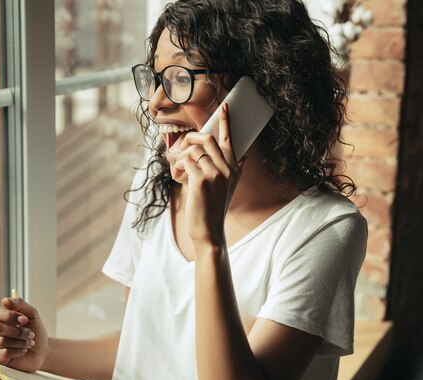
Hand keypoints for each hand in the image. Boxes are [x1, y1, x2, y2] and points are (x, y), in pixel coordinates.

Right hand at [0, 296, 48, 371]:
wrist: (42, 350)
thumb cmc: (35, 330)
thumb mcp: (32, 314)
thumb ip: (20, 305)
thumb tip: (5, 300)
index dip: (9, 316)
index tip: (25, 319)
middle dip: (18, 331)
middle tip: (30, 333)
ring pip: (1, 341)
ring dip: (20, 341)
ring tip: (29, 342)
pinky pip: (4, 353)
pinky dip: (19, 351)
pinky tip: (23, 350)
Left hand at [174, 103, 245, 244]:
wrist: (209, 230)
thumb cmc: (214, 208)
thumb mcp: (229, 188)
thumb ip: (235, 171)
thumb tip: (244, 157)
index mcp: (233, 169)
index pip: (230, 140)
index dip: (226, 122)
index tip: (224, 107)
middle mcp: (227, 169)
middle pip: (208, 138)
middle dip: (191, 138)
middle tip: (182, 145)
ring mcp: (215, 174)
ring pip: (194, 150)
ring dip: (181, 156)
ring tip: (178, 168)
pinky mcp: (201, 180)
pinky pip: (186, 161)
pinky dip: (178, 166)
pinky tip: (178, 175)